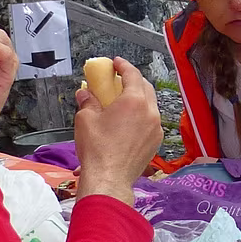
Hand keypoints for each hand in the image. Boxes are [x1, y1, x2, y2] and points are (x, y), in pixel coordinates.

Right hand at [73, 57, 161, 202]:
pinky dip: (141, 115)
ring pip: (150, 105)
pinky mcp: (155, 142)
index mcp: (134, 101)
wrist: (109, 179)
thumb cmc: (97, 149)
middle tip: (119, 80)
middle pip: (145, 87)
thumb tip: (84, 93)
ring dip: (138, 99)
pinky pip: (151, 121)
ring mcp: (156, 128)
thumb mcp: (86, 119)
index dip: (123, 65)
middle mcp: (150, 112)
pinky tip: (129, 121)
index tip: (116, 62)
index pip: (132, 74)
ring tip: (123, 102)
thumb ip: (87, 101)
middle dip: (133, 80)